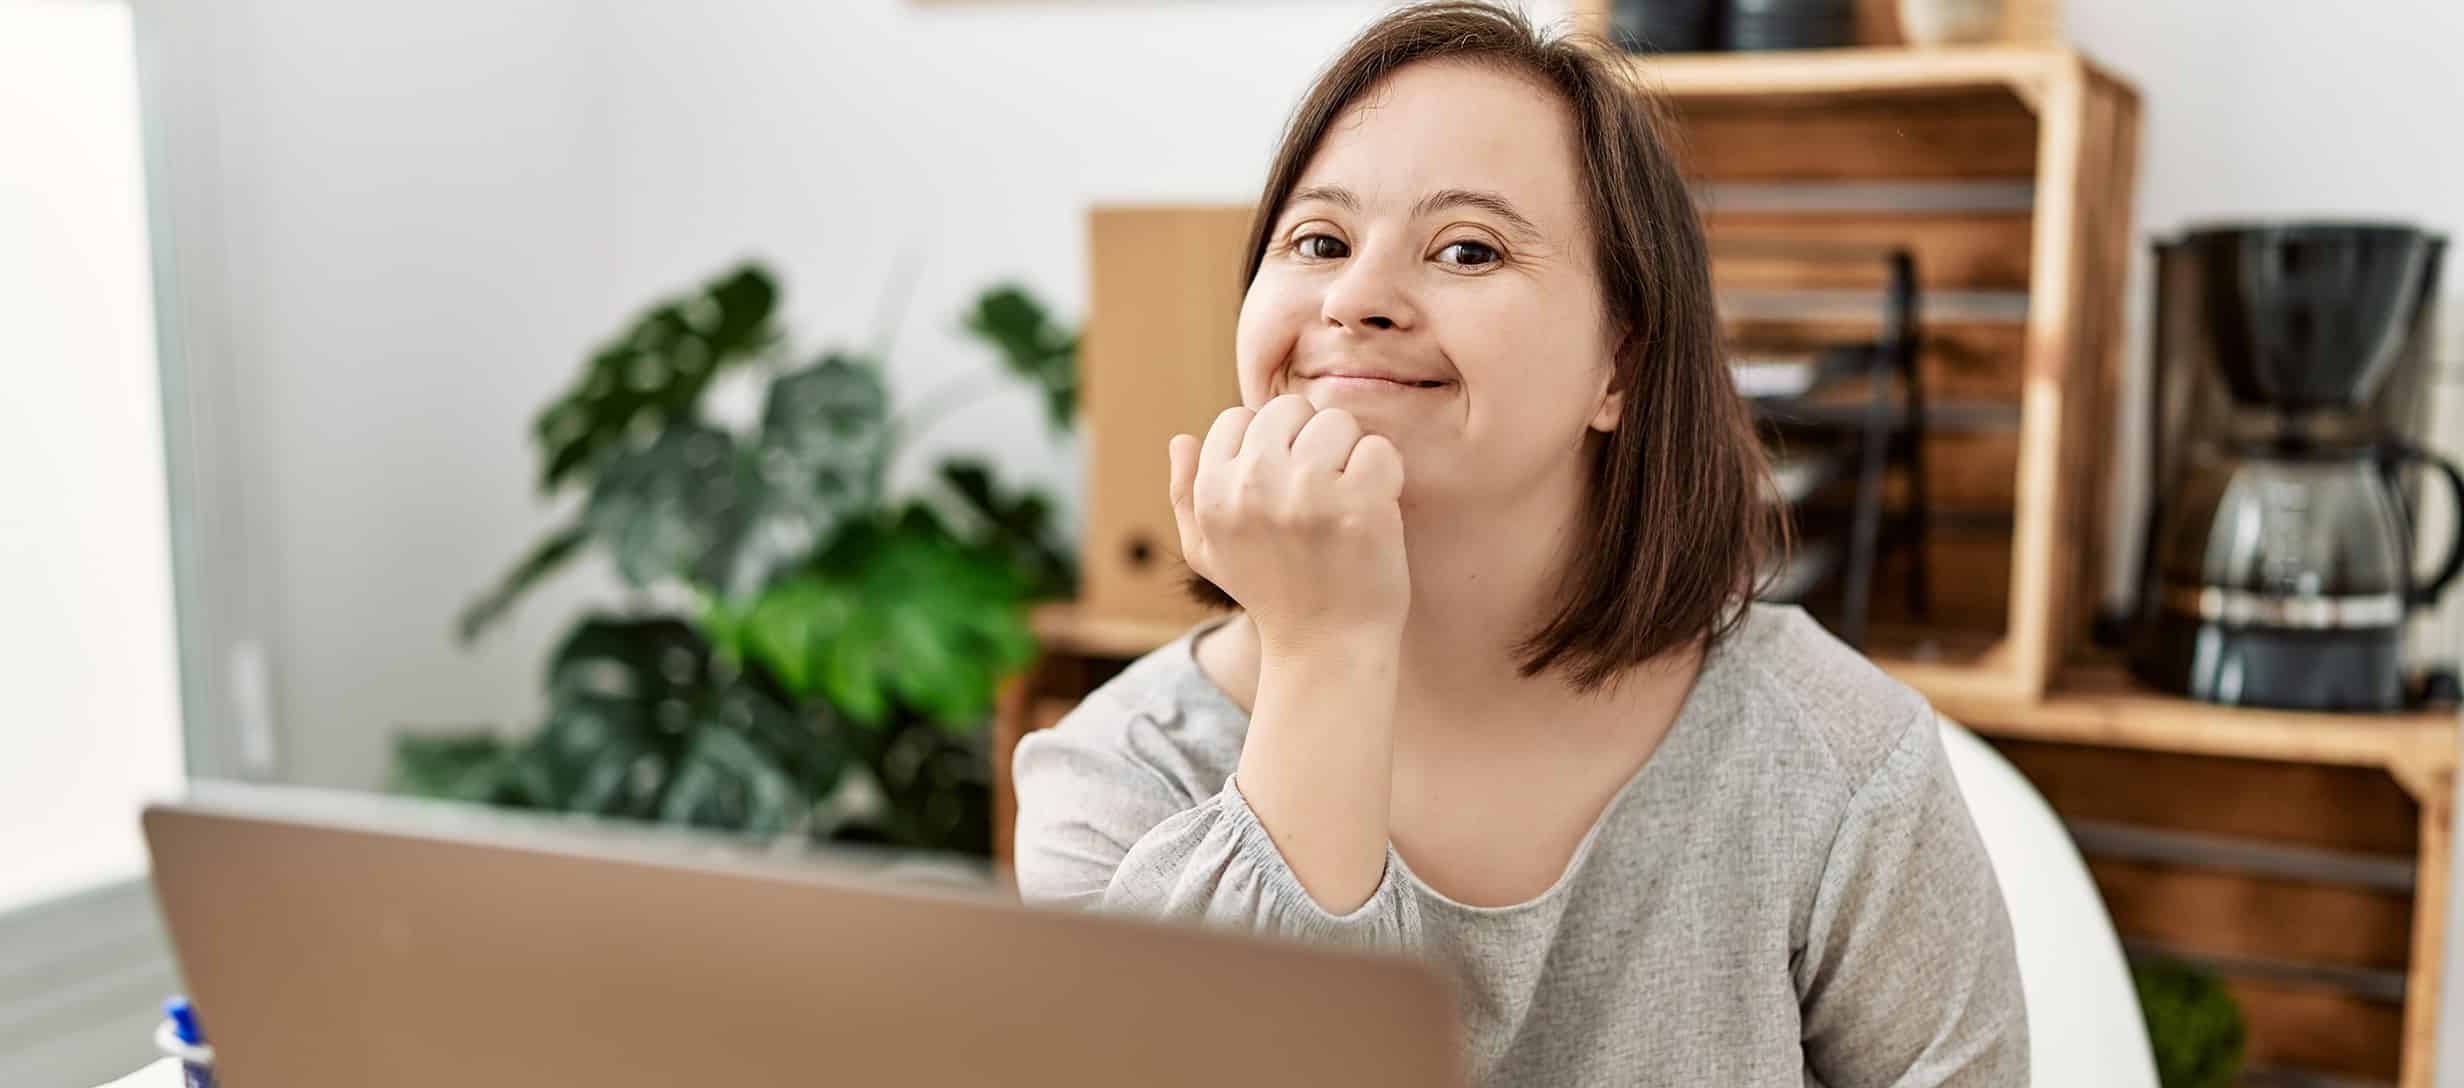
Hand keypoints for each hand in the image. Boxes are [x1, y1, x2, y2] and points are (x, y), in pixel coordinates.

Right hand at [1169, 394, 1409, 650]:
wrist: (1327, 651)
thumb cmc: (1271, 595)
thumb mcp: (1209, 553)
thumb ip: (1186, 496)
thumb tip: (1181, 439)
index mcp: (1213, 492)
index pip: (1240, 417)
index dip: (1269, 445)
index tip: (1284, 485)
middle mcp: (1254, 485)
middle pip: (1290, 409)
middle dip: (1311, 441)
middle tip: (1322, 491)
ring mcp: (1308, 493)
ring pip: (1337, 422)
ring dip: (1350, 456)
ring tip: (1345, 503)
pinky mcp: (1360, 505)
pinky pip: (1380, 449)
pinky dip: (1386, 476)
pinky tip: (1374, 512)